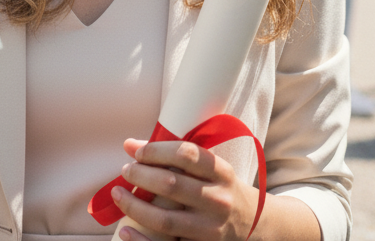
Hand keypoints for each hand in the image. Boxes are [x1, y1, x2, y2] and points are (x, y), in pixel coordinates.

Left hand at [114, 137, 262, 240]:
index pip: (186, 154)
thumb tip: (130, 145)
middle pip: (172, 185)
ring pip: (165, 220)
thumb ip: (177, 156)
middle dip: (141, 175)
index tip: (136, 150)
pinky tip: (126, 230)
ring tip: (118, 194)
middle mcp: (218, 200)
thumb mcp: (212, 168)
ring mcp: (210, 229)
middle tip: (125, 169)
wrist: (255, 225)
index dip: (157, 150)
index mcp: (221, 173)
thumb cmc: (223, 189)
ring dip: (135, 206)